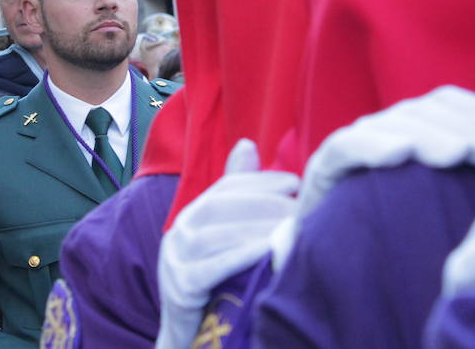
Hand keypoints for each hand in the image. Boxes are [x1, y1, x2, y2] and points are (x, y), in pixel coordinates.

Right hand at [156, 139, 300, 348]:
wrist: (189, 332)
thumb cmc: (216, 278)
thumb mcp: (225, 233)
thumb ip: (236, 193)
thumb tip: (247, 144)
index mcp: (192, 215)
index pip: (226, 187)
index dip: (260, 181)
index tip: (295, 182)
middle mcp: (178, 231)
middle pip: (220, 207)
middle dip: (263, 203)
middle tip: (299, 207)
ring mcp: (175, 259)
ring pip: (216, 235)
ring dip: (256, 228)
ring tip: (289, 226)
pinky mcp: (181, 287)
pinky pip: (211, 267)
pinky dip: (240, 256)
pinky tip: (268, 250)